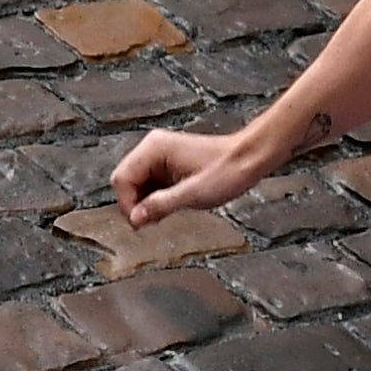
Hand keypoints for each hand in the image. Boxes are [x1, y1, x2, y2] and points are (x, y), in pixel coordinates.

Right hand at [110, 116, 288, 227]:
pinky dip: (154, 199)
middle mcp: (152, 148)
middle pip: (125, 181)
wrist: (248, 160)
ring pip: (136, 185)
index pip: (122, 178)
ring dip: (146, 203)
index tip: (141, 222)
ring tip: (164, 214)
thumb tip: (135, 219)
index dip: (128, 204)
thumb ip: (159, 206)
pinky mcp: (167, 164)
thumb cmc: (227, 171)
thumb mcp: (192, 195)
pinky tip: (169, 206)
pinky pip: (149, 184)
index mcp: (154, 149)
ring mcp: (159, 155)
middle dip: (136, 204)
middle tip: (152, 221)